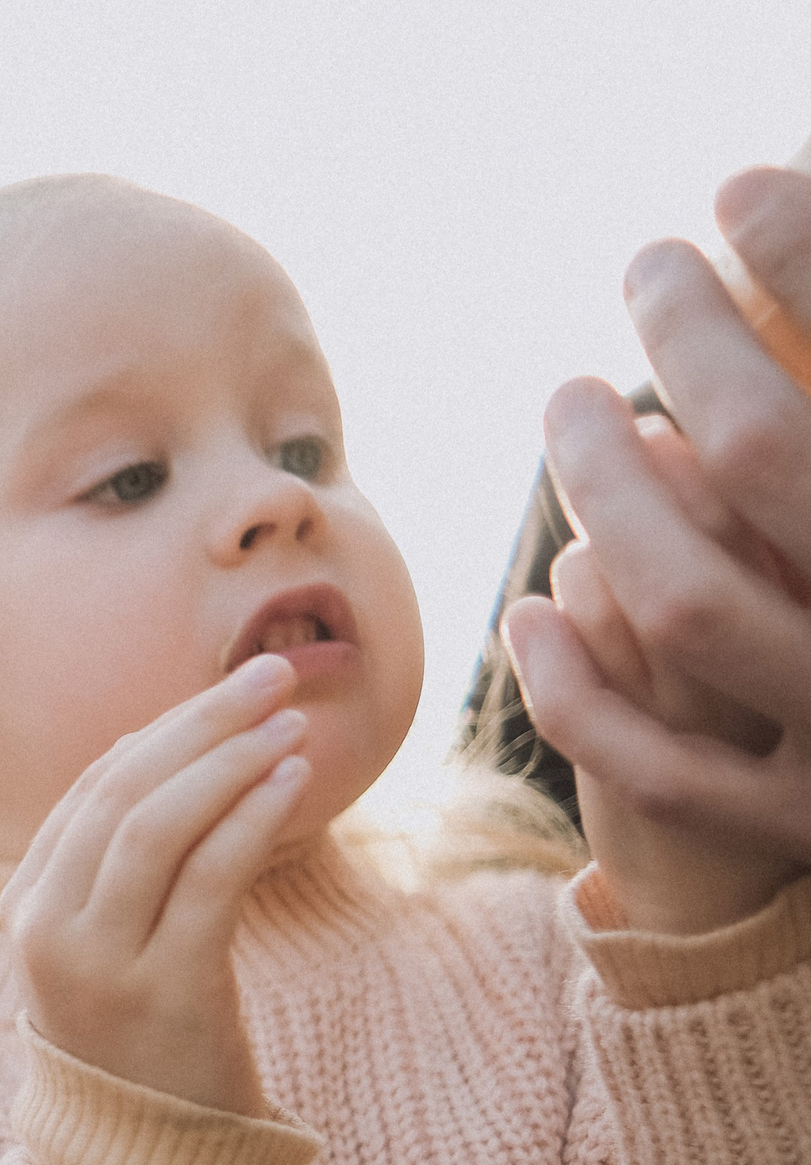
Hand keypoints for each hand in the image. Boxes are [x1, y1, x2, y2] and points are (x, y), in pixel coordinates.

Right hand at [0, 654, 309, 1113]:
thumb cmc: (140, 1046)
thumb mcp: (106, 951)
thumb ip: (120, 871)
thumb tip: (178, 758)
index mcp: (26, 908)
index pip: (91, 790)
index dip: (163, 728)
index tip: (231, 690)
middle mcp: (50, 929)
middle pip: (120, 793)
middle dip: (200, 722)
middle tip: (273, 674)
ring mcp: (102, 963)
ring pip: (156, 827)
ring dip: (228, 760)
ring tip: (291, 722)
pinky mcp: (167, 992)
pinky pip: (210, 879)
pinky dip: (252, 818)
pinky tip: (293, 781)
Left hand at [506, 161, 810, 926]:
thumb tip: (773, 213)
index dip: (802, 259)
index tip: (741, 186)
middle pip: (766, 455)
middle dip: (696, 344)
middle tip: (649, 265)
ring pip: (688, 601)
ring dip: (605, 494)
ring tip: (569, 401)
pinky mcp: (791, 830)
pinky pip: (657, 760)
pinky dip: (575, 683)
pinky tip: (529, 608)